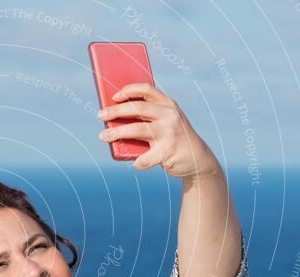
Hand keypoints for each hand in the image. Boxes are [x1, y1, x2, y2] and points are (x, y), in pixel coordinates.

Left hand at [98, 83, 220, 179]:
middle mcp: (170, 116)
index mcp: (168, 104)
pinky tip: (134, 162)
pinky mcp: (168, 152)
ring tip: (103, 136)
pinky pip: (145, 157)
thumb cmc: (172, 138)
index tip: (113, 97)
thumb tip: (113, 117)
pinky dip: (138, 161)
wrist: (198, 159)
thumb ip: (148, 117)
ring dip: (117, 133)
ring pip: (138, 130)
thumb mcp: (165, 121)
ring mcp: (169, 133)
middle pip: (138, 108)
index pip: (147, 90)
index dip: (128, 90)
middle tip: (101, 115)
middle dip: (116, 111)